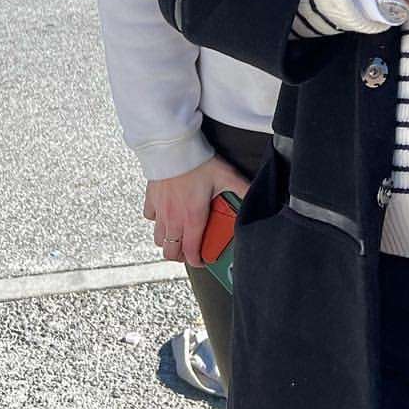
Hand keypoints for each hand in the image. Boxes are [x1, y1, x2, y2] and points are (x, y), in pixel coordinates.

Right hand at [142, 153, 250, 268]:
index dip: (197, 261)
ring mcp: (160, 210)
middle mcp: (174, 218)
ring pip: (159, 239)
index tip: (202, 261)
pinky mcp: (151, 199)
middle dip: (180, 256)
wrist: (173, 147)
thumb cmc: (199, 162)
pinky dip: (157, 220)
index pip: (191, 251)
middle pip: (170, 252)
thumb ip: (243, 190)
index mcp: (193, 217)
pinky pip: (150, 217)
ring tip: (179, 235)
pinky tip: (166, 213)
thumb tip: (258, 197)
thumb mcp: (227, 176)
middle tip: (190, 251)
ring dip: (168, 241)